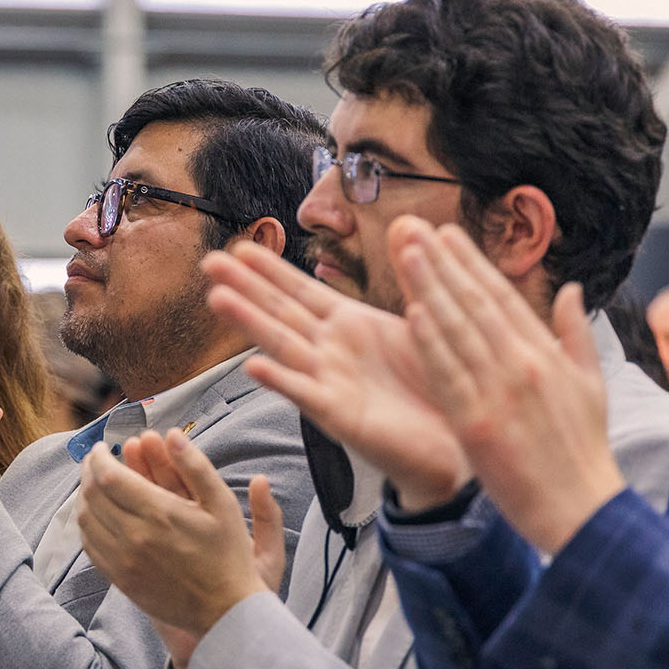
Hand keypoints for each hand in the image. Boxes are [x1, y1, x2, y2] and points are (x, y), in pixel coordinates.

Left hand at [77, 429, 285, 668]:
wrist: (224, 610)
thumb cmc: (228, 553)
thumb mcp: (222, 503)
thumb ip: (195, 465)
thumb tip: (171, 433)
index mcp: (159, 513)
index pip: (108, 476)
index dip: (99, 456)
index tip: (103, 447)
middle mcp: (135, 537)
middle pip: (92, 494)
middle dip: (89, 471)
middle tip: (95, 461)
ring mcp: (124, 561)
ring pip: (86, 520)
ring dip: (85, 496)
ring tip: (95, 485)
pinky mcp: (120, 580)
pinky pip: (90, 547)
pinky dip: (88, 525)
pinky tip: (98, 516)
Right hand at [204, 238, 470, 509]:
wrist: (458, 445)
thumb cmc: (439, 384)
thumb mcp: (425, 319)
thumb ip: (413, 273)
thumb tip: (410, 223)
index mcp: (350, 325)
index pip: (301, 290)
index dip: (271, 268)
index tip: (241, 246)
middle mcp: (332, 351)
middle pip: (280, 312)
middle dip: (245, 286)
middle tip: (209, 262)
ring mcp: (331, 382)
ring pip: (283, 346)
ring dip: (249, 322)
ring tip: (218, 298)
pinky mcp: (341, 416)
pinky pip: (307, 395)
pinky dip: (281, 381)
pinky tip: (254, 367)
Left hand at [391, 219, 624, 553]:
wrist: (580, 510)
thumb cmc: (582, 451)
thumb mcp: (591, 386)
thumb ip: (574, 335)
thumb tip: (572, 291)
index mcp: (546, 355)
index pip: (504, 297)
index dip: (473, 263)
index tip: (448, 233)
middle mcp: (523, 366)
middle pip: (476, 304)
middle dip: (444, 263)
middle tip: (415, 228)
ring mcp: (499, 393)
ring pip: (459, 331)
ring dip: (431, 288)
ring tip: (408, 253)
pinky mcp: (477, 424)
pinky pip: (448, 377)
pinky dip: (431, 344)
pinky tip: (413, 314)